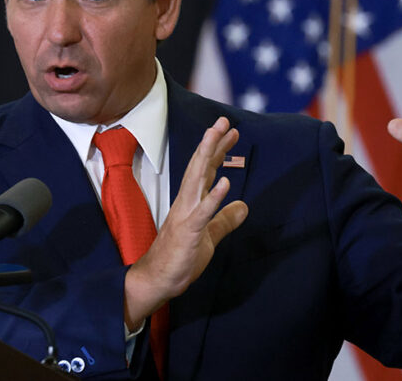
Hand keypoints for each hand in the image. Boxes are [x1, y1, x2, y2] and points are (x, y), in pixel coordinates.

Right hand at [123, 117, 248, 329]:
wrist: (158, 279)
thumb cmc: (180, 258)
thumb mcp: (209, 237)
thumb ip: (225, 220)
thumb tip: (244, 206)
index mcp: (191, 202)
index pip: (205, 171)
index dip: (218, 151)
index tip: (230, 132)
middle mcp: (186, 202)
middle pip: (199, 167)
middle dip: (211, 143)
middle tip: (223, 121)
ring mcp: (186, 215)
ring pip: (196, 180)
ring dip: (207, 157)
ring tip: (218, 136)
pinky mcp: (188, 232)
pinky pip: (203, 212)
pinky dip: (213, 197)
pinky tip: (225, 182)